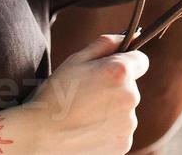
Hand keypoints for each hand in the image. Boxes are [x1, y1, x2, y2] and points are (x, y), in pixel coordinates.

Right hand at [8, 33, 148, 153]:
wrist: (40, 136)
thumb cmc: (55, 94)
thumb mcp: (76, 59)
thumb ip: (106, 43)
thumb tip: (130, 36)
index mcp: (120, 72)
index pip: (141, 60)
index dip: (126, 61)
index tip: (109, 69)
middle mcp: (131, 97)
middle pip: (131, 87)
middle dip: (115, 87)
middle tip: (86, 94)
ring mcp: (128, 124)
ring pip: (124, 110)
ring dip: (111, 109)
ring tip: (83, 114)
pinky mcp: (123, 144)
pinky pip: (120, 130)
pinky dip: (108, 129)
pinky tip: (86, 129)